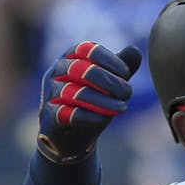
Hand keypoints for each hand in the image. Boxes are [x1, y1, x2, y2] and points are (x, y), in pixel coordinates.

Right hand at [37, 41, 142, 162]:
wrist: (72, 135)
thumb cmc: (93, 103)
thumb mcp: (110, 84)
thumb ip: (122, 67)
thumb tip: (135, 50)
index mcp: (70, 58)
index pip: (88, 49)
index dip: (110, 60)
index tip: (126, 74)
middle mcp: (56, 72)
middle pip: (82, 69)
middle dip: (110, 81)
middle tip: (128, 92)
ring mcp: (50, 93)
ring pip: (75, 92)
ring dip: (104, 101)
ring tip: (123, 107)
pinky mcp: (49, 116)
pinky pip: (67, 114)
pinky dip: (89, 116)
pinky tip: (105, 119)